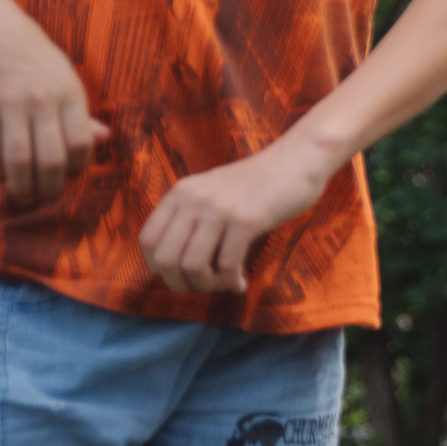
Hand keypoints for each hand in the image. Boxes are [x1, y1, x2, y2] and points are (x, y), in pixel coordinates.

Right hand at [0, 0, 107, 201]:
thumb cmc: (31, 53)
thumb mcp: (64, 75)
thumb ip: (80, 110)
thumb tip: (103, 139)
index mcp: (70, 92)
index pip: (82, 142)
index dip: (78, 167)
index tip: (70, 175)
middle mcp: (44, 99)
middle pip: (52, 158)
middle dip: (51, 186)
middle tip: (46, 196)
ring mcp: (11, 104)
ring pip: (20, 160)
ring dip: (22, 186)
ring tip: (24, 194)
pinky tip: (0, 174)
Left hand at [139, 138, 339, 294]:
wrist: (298, 159)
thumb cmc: (258, 183)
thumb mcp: (212, 192)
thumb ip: (191, 216)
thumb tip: (175, 264)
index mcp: (180, 193)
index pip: (148, 241)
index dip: (160, 268)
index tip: (181, 275)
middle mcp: (193, 200)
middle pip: (167, 260)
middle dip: (182, 284)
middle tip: (204, 286)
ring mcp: (219, 209)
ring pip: (193, 266)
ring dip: (208, 285)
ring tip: (225, 284)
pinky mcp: (246, 220)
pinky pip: (227, 264)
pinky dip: (231, 282)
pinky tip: (241, 283)